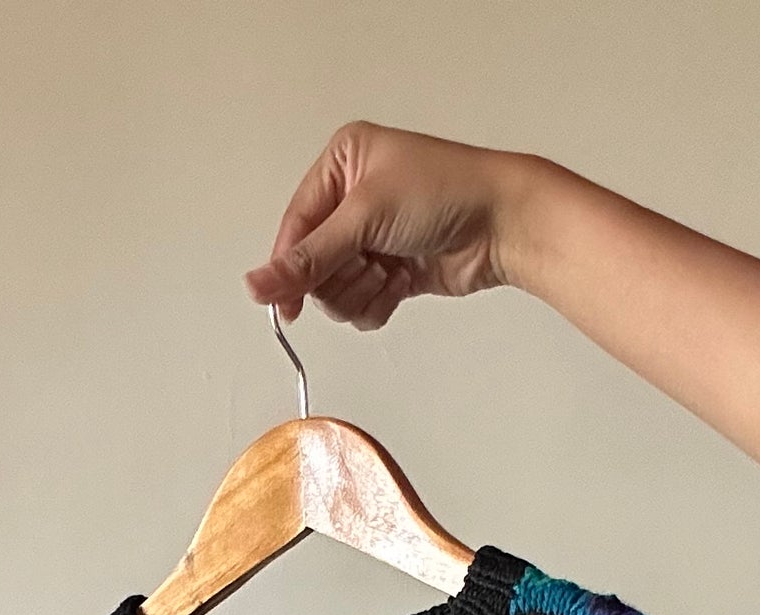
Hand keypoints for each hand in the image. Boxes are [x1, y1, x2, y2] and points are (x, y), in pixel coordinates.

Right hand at [245, 123, 532, 330]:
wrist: (503, 224)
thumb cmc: (445, 193)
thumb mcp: (364, 218)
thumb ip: (309, 258)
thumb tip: (257, 284)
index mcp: (341, 163)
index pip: (296, 226)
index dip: (289, 268)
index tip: (286, 306)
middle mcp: (354, 199)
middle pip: (313, 265)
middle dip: (339, 276)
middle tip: (367, 266)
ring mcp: (374, 238)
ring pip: (337, 290)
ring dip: (361, 291)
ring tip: (389, 272)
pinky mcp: (392, 271)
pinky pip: (362, 304)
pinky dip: (379, 303)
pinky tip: (402, 284)